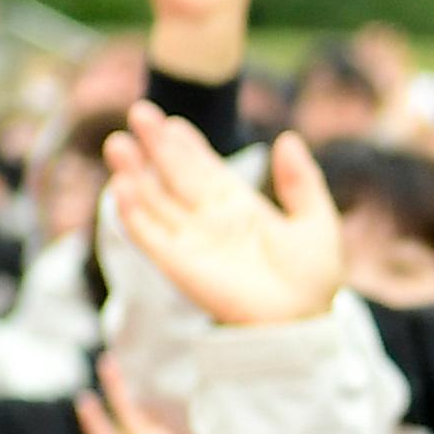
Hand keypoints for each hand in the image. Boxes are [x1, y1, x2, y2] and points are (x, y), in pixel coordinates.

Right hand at [104, 114, 343, 328]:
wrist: (301, 322)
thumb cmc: (313, 280)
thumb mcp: (316, 221)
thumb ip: (301, 181)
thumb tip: (288, 138)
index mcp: (240, 207)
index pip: (205, 168)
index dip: (187, 144)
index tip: (171, 120)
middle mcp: (210, 220)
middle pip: (174, 175)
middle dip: (156, 145)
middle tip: (139, 112)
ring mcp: (191, 241)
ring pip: (154, 200)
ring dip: (134, 172)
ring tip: (118, 143)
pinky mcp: (177, 264)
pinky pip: (148, 235)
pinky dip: (132, 212)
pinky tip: (121, 186)